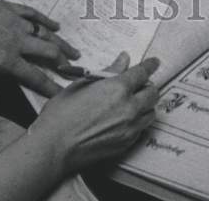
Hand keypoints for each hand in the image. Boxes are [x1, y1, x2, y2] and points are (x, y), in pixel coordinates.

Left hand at [0, 0, 79, 118]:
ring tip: (73, 50)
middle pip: (47, 52)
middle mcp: (18, 42)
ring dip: (60, 42)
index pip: (34, 77)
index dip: (50, 86)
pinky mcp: (11, 8)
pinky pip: (34, 14)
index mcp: (7, 62)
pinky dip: (46, 20)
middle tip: (74, 68)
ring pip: (45, 33)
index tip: (63, 93)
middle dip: (62, 62)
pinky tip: (55, 24)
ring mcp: (17, 23)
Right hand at [36, 54, 160, 174]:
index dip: (150, 65)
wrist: (54, 148)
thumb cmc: (62, 113)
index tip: (155, 62)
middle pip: (152, 93)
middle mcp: (129, 107)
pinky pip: (141, 129)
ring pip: (150, 112)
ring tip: (134, 103)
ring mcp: (130, 128)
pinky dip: (139, 121)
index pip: (142, 73)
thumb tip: (124, 60)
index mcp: (118, 88)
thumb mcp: (82, 84)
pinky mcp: (126, 144)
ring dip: (146, 105)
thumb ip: (107, 72)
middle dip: (148, 86)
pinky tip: (126, 120)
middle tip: (139, 85)